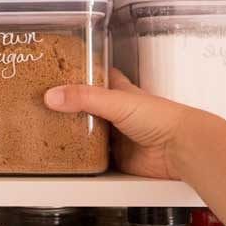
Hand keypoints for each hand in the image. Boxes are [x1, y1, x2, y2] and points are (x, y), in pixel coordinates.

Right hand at [44, 69, 215, 179]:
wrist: (181, 150)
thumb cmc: (161, 118)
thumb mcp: (117, 101)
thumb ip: (84, 98)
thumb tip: (52, 96)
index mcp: (119, 92)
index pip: (98, 76)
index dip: (81, 70)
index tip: (59, 67)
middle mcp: (116, 113)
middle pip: (87, 106)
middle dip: (69, 105)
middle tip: (44, 102)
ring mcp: (115, 136)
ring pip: (88, 132)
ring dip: (72, 132)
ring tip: (46, 127)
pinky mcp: (116, 158)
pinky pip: (93, 158)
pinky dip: (80, 157)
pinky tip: (65, 154)